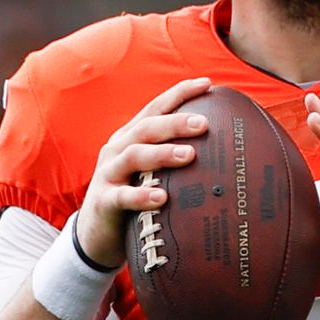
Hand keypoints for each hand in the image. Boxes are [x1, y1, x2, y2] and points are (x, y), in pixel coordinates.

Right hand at [75, 78, 212, 269]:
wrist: (96, 235)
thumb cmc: (133, 199)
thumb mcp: (150, 173)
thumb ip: (174, 159)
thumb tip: (223, 153)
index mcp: (131, 137)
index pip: (156, 108)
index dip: (179, 93)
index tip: (207, 83)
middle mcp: (118, 149)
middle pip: (147, 128)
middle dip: (175, 122)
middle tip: (204, 123)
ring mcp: (108, 174)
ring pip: (134, 155)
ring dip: (162, 153)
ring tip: (190, 155)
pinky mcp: (104, 201)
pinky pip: (123, 197)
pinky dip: (142, 196)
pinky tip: (162, 198)